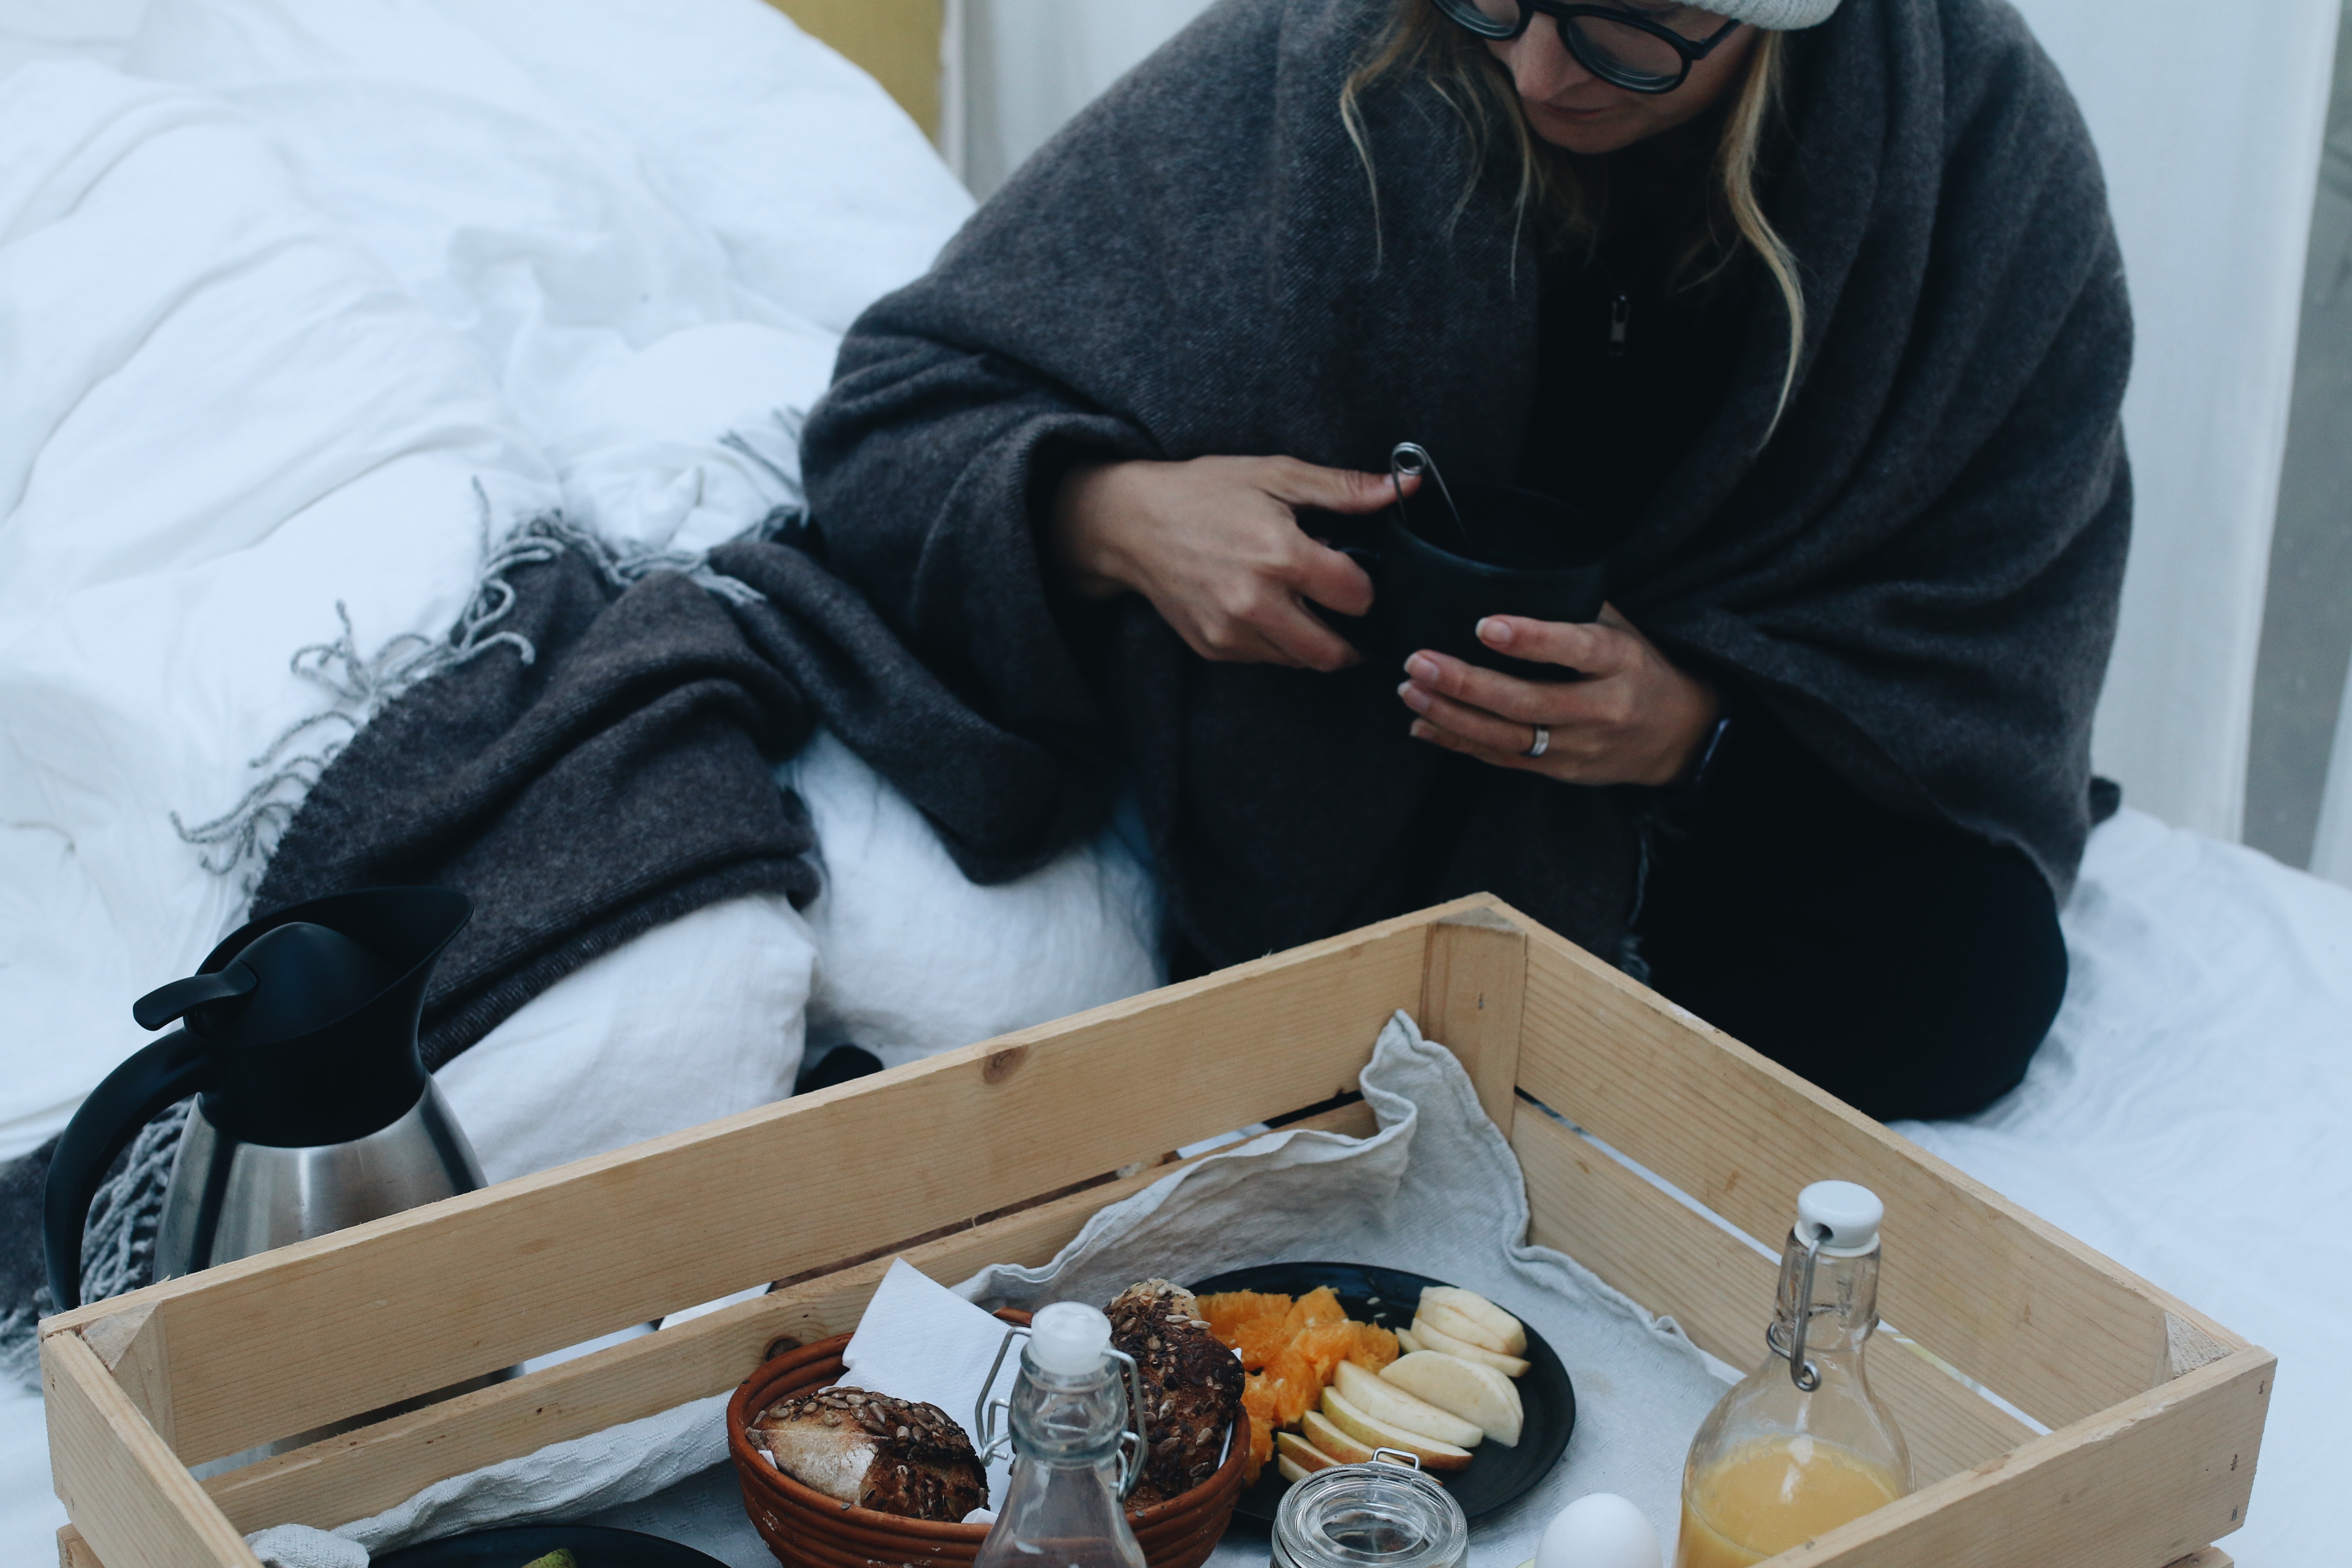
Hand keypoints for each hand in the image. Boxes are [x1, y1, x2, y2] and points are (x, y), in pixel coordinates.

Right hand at [1048, 455, 1404, 670]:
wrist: (1132, 524)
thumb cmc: (1206, 492)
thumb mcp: (1276, 474)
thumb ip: (1342, 489)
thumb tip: (1403, 488)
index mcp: (1279, 556)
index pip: (1357, 597)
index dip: (1364, 584)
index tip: (1351, 569)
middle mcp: (1256, 603)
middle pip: (1336, 652)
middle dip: (1350, 632)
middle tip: (1343, 605)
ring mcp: (1232, 632)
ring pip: (1302, 661)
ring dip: (1315, 640)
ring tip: (1302, 602)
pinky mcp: (1214, 648)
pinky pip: (1267, 658)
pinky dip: (1279, 641)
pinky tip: (1267, 607)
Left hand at [1397, 606, 1720, 787]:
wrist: (1676, 733)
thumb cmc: (1635, 666)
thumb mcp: (1618, 627)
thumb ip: (1569, 605)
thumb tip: (1502, 571)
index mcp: (1619, 660)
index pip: (1574, 648)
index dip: (1530, 638)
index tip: (1484, 625)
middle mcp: (1602, 707)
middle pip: (1528, 701)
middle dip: (1466, 683)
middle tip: (1419, 662)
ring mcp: (1582, 745)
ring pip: (1509, 738)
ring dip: (1452, 716)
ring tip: (1410, 691)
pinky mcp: (1563, 771)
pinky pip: (1505, 760)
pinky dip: (1460, 744)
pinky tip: (1423, 724)